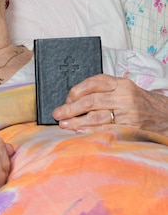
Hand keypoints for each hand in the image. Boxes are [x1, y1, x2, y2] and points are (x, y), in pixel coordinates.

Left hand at [53, 74, 167, 134]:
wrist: (165, 115)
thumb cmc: (138, 101)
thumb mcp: (123, 89)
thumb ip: (102, 90)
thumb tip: (73, 99)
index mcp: (120, 84)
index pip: (93, 83)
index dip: (76, 91)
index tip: (66, 98)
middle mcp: (124, 97)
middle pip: (91, 101)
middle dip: (70, 108)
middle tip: (57, 113)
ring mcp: (128, 114)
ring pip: (96, 117)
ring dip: (76, 121)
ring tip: (63, 124)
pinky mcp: (131, 129)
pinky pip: (107, 130)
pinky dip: (91, 131)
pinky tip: (79, 131)